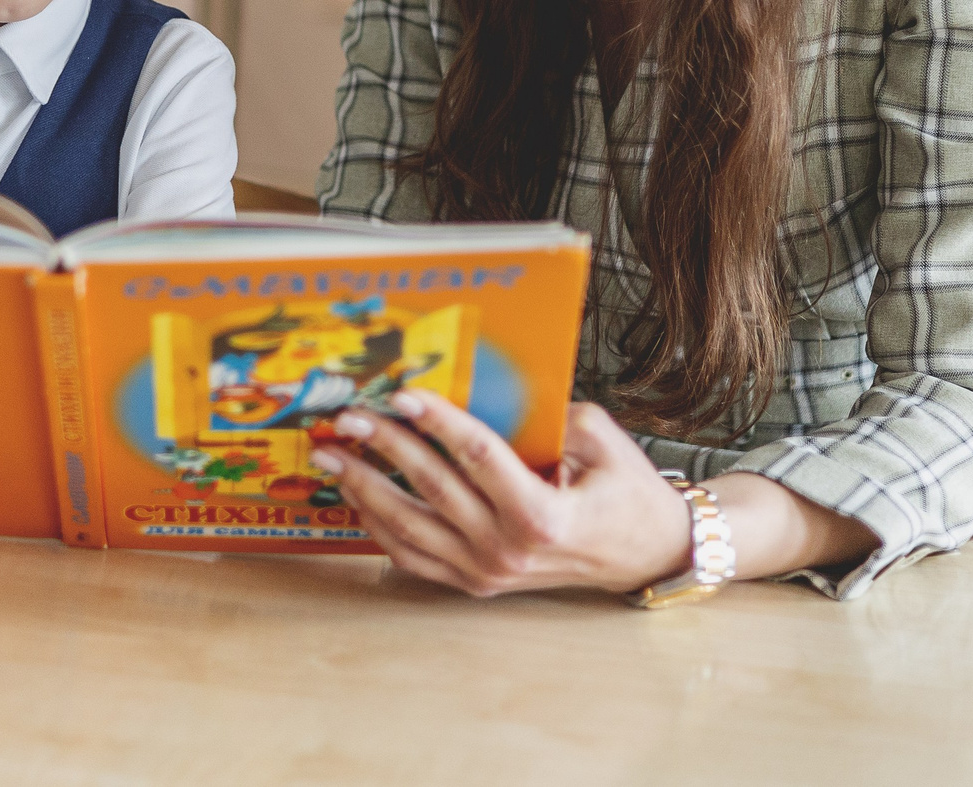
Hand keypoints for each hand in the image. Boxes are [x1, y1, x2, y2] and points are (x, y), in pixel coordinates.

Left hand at [307, 391, 691, 596]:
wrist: (640, 553)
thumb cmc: (624, 492)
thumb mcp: (602, 439)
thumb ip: (552, 413)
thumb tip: (495, 390)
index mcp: (542, 513)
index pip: (477, 456)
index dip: (437, 421)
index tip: (403, 393)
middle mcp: (508, 548)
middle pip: (433, 488)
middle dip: (385, 447)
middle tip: (350, 416)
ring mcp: (487, 571)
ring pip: (411, 527)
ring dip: (365, 488)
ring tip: (331, 457)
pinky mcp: (475, 583)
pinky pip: (413, 557)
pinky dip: (379, 526)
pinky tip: (357, 497)